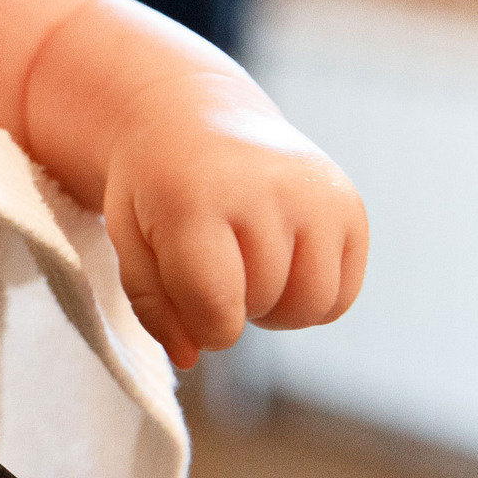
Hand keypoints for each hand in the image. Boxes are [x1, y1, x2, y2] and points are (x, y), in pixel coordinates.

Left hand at [100, 75, 369, 367]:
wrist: (195, 119)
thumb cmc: (154, 189)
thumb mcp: (128, 238)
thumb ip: (153, 304)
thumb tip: (192, 357)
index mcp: (196, 197)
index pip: (216, 303)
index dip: (205, 328)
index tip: (192, 312)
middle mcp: (265, 189)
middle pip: (263, 304)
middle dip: (234, 307)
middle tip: (213, 271)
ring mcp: (315, 194)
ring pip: (312, 306)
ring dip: (275, 309)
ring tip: (246, 273)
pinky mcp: (349, 205)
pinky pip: (341, 294)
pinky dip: (312, 300)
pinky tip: (281, 267)